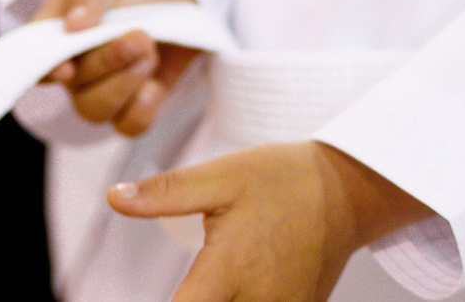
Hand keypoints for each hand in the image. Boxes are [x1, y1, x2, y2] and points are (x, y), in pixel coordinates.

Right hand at [34, 0, 200, 136]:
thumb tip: (73, 24)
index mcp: (51, 38)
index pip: (36, 65)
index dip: (48, 73)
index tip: (67, 69)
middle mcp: (71, 71)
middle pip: (76, 90)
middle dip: (109, 64)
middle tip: (139, 37)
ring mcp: (102, 89)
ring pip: (98, 112)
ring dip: (125, 84)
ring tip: (148, 50)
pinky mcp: (134, 101)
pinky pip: (129, 125)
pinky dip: (142, 110)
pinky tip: (153, 86)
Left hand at [108, 142, 431, 301]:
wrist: (350, 189)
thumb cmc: (284, 179)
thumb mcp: (224, 174)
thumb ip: (167, 193)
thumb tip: (114, 197)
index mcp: (228, 271)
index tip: (144, 299)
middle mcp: (256, 301)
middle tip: (193, 282)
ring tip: (212, 284)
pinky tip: (238, 286)